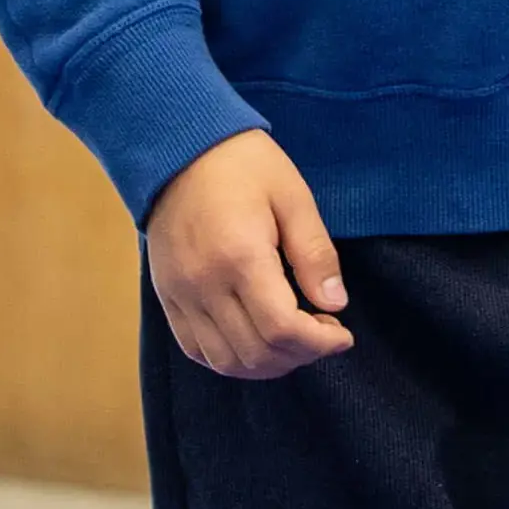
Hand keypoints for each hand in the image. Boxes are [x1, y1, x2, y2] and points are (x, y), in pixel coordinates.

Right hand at [145, 129, 352, 379]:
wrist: (176, 144)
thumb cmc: (240, 163)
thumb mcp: (292, 195)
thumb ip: (314, 253)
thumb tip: (335, 304)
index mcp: (240, 255)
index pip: (282, 329)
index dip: (320, 343)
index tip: (342, 334)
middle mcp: (204, 282)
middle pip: (257, 353)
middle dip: (300, 355)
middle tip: (321, 332)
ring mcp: (180, 293)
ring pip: (226, 361)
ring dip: (267, 364)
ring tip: (290, 339)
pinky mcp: (167, 294)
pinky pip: (195, 349)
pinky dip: (229, 359)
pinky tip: (252, 339)